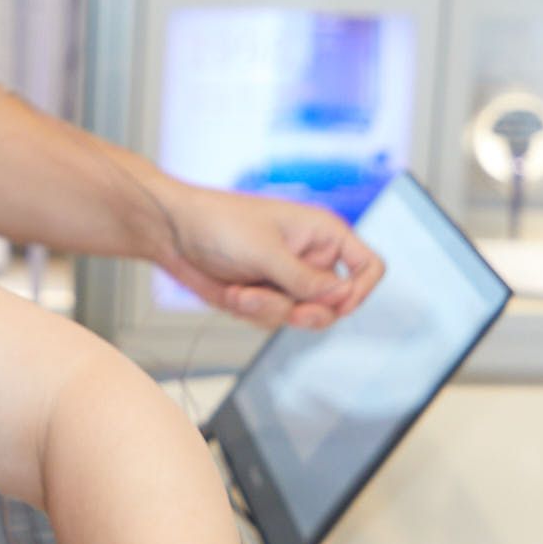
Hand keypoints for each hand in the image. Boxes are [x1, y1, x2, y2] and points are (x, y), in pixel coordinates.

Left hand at [157, 185, 385, 330]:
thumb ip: (306, 279)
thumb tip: (341, 297)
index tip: (337, 303)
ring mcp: (288, 279)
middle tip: (288, 311)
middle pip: (336, 304)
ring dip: (268, 310)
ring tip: (240, 292)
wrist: (174, 233)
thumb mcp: (267, 251)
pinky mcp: (266, 295)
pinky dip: (252, 313)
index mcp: (324, 234)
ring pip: (301, 317)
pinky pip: (274, 320)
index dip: (360, 290)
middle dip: (305, 310)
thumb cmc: (219, 223)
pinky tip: (232, 292)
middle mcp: (311, 258)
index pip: (368, 266)